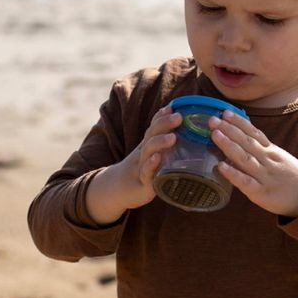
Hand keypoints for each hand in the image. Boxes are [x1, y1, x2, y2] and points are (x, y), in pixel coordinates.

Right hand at [85, 105, 180, 223]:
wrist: (116, 190)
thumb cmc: (141, 171)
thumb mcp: (149, 155)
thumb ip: (162, 143)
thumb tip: (181, 128)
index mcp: (147, 145)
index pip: (154, 127)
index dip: (161, 116)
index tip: (172, 107)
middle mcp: (143, 153)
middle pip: (151, 134)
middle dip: (164, 124)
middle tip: (178, 116)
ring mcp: (141, 167)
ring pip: (148, 151)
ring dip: (160, 142)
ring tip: (172, 137)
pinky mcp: (143, 184)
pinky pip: (146, 173)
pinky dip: (151, 165)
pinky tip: (157, 158)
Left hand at [209, 111, 297, 217]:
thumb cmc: (289, 176)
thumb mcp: (278, 157)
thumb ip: (259, 149)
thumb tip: (236, 139)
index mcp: (270, 150)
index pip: (254, 133)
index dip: (239, 122)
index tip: (225, 112)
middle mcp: (267, 160)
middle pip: (247, 142)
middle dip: (229, 130)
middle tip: (213, 120)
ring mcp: (264, 176)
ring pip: (245, 158)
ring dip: (229, 146)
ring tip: (215, 135)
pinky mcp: (261, 193)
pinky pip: (246, 182)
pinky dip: (233, 174)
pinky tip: (221, 166)